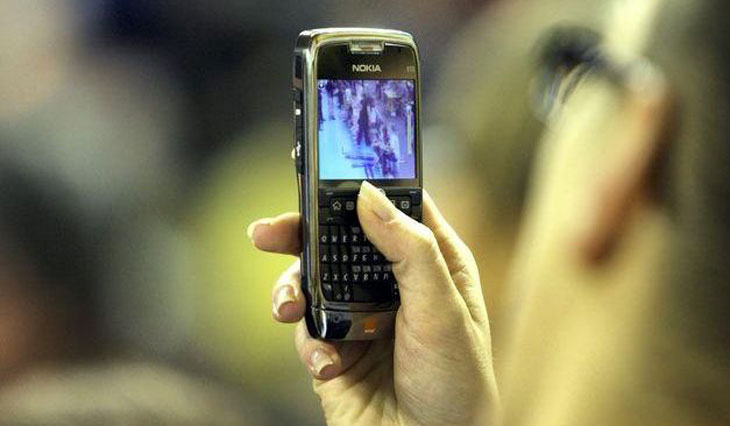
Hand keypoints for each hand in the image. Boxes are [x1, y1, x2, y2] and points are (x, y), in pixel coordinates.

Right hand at [249, 182, 498, 425]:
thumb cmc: (456, 384)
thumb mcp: (442, 310)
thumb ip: (408, 249)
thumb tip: (367, 193)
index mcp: (430, 262)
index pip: (392, 206)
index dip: (358, 182)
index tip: (322, 164)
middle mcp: (393, 283)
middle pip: (337, 239)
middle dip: (300, 233)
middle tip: (266, 232)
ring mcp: (361, 316)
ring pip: (311, 281)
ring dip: (291, 290)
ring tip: (287, 307)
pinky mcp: (335, 350)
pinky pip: (306, 330)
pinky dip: (308, 343)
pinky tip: (326, 364)